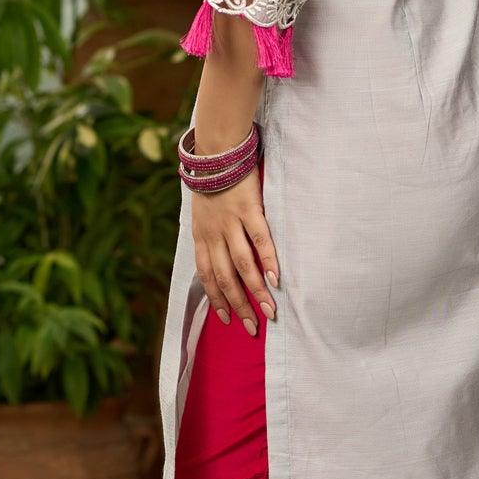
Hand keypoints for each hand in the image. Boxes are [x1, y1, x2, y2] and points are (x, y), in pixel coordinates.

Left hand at [191, 173, 278, 336]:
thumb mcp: (203, 213)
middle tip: (251, 328)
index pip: (206, 276)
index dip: (217, 299)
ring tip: (269, 311)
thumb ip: (212, 237)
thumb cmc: (213, 182)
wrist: (217, 150)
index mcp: (201, 237)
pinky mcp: (249, 209)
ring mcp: (231, 222)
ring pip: (242, 265)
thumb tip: (222, 260)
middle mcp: (214, 234)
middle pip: (225, 278)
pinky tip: (276, 279)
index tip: (227, 318)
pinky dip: (268, 260)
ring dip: (255, 291)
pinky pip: (260, 239)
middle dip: (238, 306)